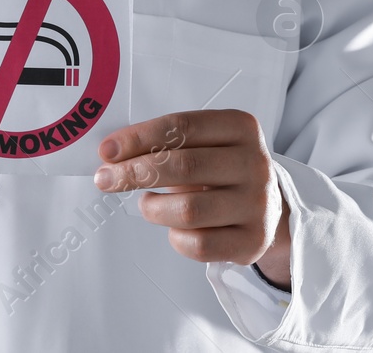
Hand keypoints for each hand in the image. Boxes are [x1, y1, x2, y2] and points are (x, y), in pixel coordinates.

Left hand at [94, 108, 291, 286]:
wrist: (267, 206)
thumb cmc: (221, 169)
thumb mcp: (203, 144)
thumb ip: (165, 144)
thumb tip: (111, 155)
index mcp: (241, 127)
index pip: (182, 126)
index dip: (139, 138)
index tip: (107, 150)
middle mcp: (255, 163)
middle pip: (183, 166)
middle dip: (134, 172)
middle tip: (105, 179)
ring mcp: (258, 204)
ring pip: (189, 210)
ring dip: (153, 208)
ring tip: (147, 204)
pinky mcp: (253, 240)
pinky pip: (200, 244)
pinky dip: (176, 238)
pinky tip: (175, 227)